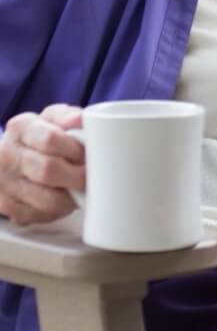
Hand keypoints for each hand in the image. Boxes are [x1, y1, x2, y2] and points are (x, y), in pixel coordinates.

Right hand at [0, 105, 84, 225]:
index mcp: (21, 128)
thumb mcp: (55, 117)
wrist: (15, 153)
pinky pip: (38, 214)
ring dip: (71, 197)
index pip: (50, 140)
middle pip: (48, 171)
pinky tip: (65, 199)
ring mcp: (4, 182)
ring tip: (83, 189)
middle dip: (78, 176)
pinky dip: (57, 211)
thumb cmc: (43, 133)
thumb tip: (79, 121)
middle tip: (93, 177)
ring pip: (46, 198)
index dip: (76, 150)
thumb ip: (69, 116)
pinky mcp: (6, 205)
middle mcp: (7, 156)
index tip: (90, 155)